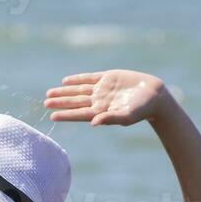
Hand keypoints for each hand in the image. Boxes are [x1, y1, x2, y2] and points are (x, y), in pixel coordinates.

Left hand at [43, 69, 167, 126]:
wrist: (154, 95)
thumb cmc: (142, 110)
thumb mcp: (127, 116)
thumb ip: (110, 119)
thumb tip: (93, 123)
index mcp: (101, 112)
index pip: (79, 114)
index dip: (66, 114)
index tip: (52, 116)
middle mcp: (99, 101)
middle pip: (75, 102)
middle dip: (60, 102)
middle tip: (45, 103)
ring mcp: (102, 89)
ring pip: (79, 90)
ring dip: (64, 92)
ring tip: (49, 93)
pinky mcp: (108, 77)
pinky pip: (89, 78)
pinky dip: (77, 79)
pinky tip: (65, 81)